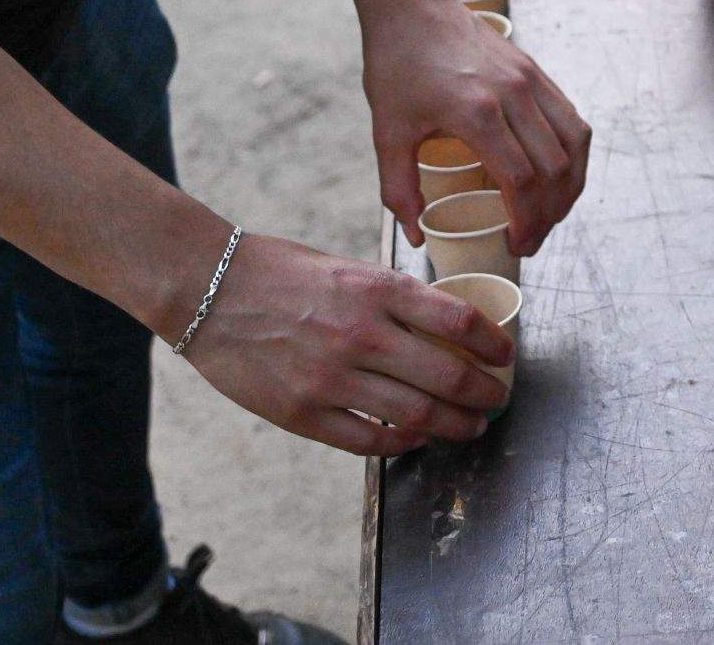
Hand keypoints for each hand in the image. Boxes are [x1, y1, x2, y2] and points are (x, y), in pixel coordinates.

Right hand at [179, 231, 509, 456]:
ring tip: (468, 427)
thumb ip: (391, 297)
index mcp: (376, 289)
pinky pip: (368, 441)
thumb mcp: (346, 268)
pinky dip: (400, 443)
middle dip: (483, 394)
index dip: (493, 343)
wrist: (207, 288)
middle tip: (496, 400)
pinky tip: (414, 439)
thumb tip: (441, 326)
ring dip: (453, 427)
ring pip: (416, 417)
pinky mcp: (302, 413)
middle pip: (447, 376)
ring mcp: (331, 378)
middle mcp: (361, 335)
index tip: (506, 355)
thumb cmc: (278, 271)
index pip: (459, 320)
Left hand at [361, 0, 590, 257]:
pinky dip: (574, 155)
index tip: (515, 243)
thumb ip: (399, 188)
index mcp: (477, 112)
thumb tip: (415, 238)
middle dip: (549, 215)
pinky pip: (572, 120)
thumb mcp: (387, 131)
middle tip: (530, 240)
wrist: (413, 4)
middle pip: (554, 169)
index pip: (521, 181)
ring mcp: (531, 80)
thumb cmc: (397, 64)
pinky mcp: (536, 71)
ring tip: (551, 214)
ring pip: (574, 145)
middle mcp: (514, 95)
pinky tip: (559, 175)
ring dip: (570, 187)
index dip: (526, 221)